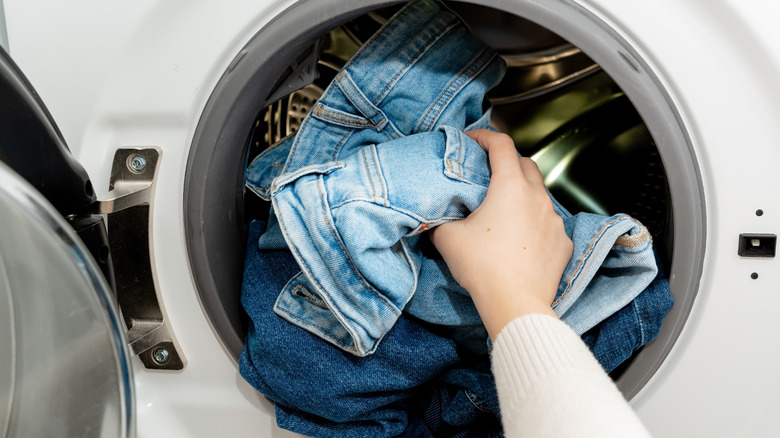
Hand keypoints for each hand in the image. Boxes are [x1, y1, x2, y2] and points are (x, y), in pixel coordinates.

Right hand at [430, 129, 572, 338]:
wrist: (515, 303)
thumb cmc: (482, 267)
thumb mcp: (447, 238)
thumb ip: (440, 219)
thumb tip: (435, 217)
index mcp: (510, 186)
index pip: (501, 145)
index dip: (485, 136)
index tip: (473, 140)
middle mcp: (537, 197)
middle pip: (526, 163)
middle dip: (507, 161)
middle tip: (488, 172)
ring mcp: (554, 220)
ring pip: (540, 194)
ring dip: (523, 193)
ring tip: (504, 208)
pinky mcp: (563, 243)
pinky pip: (549, 223)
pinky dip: (535, 221)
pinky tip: (521, 237)